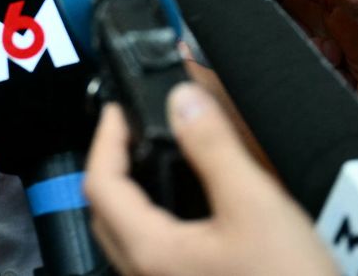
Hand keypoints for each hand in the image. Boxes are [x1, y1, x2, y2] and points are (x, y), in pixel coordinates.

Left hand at [83, 86, 334, 275]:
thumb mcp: (256, 206)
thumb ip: (215, 149)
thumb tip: (183, 100)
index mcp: (151, 252)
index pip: (101, 184)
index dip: (105, 137)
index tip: (119, 109)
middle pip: (106, 214)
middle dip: (113, 166)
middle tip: (132, 131)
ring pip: (129, 239)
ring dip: (134, 197)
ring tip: (158, 162)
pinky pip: (156, 257)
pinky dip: (158, 223)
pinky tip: (191, 212)